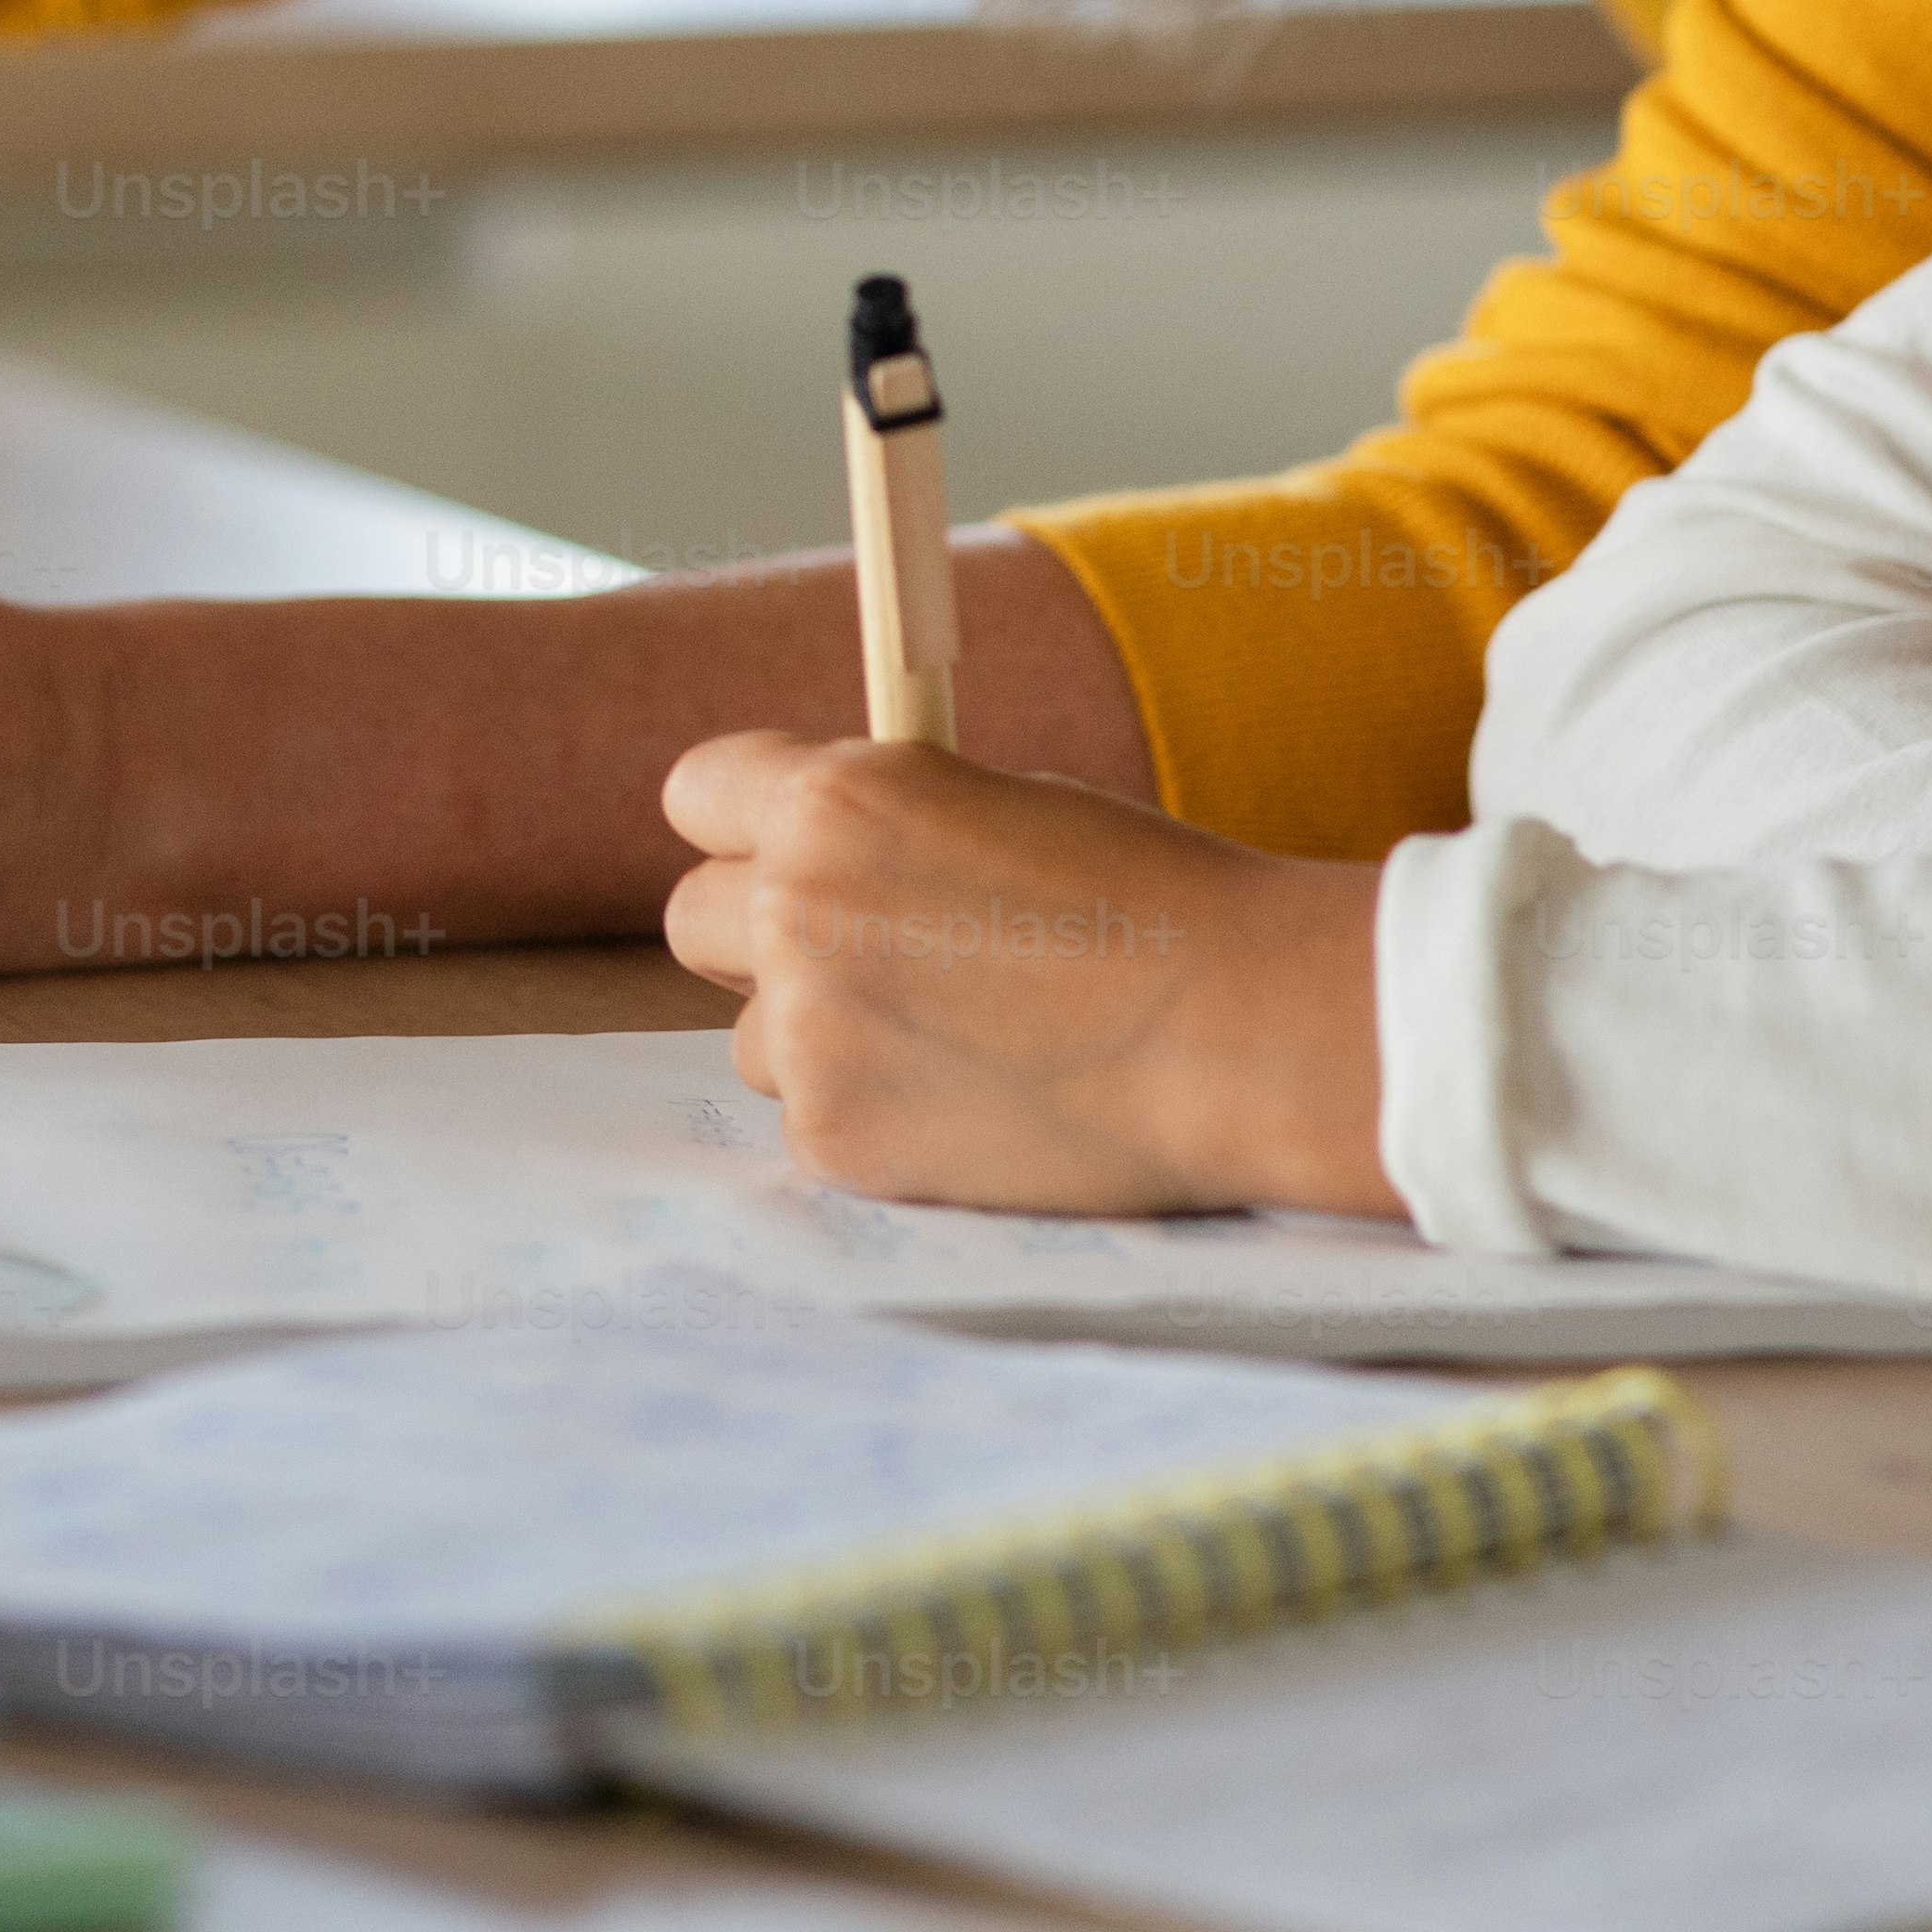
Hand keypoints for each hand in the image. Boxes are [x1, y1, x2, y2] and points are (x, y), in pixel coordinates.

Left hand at [661, 729, 1398, 1220]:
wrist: (1238, 1031)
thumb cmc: (1152, 902)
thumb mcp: (1001, 805)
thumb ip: (887, 829)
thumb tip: (828, 853)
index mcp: (835, 799)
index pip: (698, 792)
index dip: (745, 823)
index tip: (780, 849)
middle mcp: (796, 907)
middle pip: (694, 920)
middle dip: (762, 936)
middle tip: (864, 959)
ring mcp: (808, 1033)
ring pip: (756, 1036)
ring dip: (823, 1040)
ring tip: (955, 1044)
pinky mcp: (838, 1139)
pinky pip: (815, 1123)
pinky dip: (878, 1120)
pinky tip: (976, 1107)